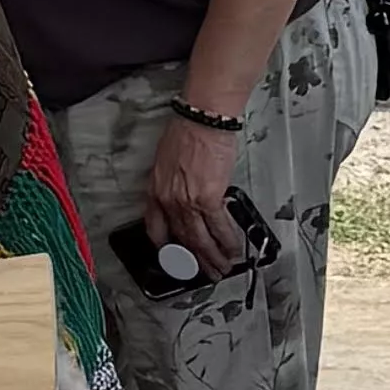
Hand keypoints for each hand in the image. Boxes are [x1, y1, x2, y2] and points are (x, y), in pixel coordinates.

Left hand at [139, 114, 243, 285]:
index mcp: (156, 189)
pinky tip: (233, 250)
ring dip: (213, 257)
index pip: (155, 227)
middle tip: (205, 271)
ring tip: (222, 268)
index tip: (173, 254)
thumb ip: (173, 181)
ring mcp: (187, 202)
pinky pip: (219, 227)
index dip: (165, 245)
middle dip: (195, 259)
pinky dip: (228, 242)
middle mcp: (168, 199)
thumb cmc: (189, 129)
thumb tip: (187, 192)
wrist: (203, 118)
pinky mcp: (208, 198)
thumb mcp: (168, 158)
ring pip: (200, 239)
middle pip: (181, 239)